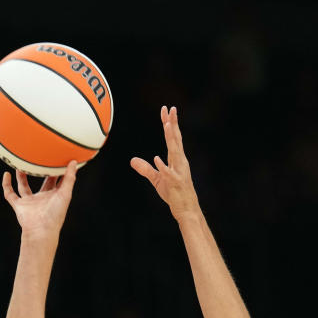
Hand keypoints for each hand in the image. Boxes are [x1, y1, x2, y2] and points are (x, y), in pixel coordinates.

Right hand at [1, 161, 76, 238]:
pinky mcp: (19, 206)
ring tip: (20, 163)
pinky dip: (6, 185)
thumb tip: (73, 162)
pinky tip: (6, 174)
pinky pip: (10, 194)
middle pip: (42, 181)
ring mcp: (29, 202)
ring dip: (21, 176)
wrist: (41, 230)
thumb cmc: (55, 214)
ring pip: (23, 186)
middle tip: (40, 156)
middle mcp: (42, 198)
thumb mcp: (65, 193)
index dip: (57, 170)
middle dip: (41, 170)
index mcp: (54, 196)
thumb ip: (69, 178)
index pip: (57, 180)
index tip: (58, 157)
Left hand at [130, 106, 200, 220]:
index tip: (166, 110)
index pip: (173, 138)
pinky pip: (168, 173)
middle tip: (170, 109)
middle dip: (173, 124)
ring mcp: (179, 171)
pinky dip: (163, 166)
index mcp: (176, 159)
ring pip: (175, 152)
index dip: (169, 123)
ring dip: (171, 139)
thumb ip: (146, 169)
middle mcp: (180, 162)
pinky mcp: (175, 183)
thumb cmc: (174, 193)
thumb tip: (133, 160)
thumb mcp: (157, 179)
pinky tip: (157, 158)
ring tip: (167, 126)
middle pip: (176, 139)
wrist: (185, 209)